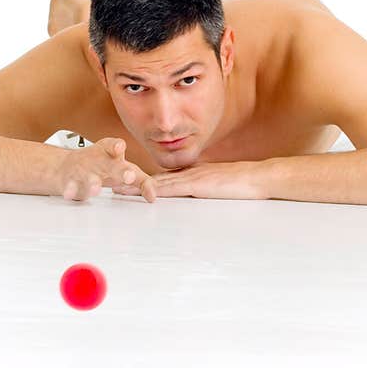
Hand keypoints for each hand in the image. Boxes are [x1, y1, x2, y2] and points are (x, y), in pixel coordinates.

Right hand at [54, 138, 156, 201]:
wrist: (71, 167)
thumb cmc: (105, 167)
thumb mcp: (125, 170)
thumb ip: (143, 181)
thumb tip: (153, 197)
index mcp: (111, 153)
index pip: (114, 146)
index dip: (117, 146)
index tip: (119, 147)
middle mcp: (98, 160)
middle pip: (109, 165)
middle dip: (118, 170)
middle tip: (128, 176)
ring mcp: (84, 170)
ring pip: (88, 176)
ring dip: (93, 183)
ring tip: (96, 190)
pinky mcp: (70, 182)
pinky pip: (70, 186)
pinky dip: (70, 190)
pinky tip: (70, 194)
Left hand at [117, 161, 266, 199]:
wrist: (257, 177)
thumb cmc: (243, 184)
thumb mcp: (218, 186)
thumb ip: (204, 189)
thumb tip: (195, 195)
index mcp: (191, 173)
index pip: (162, 176)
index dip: (142, 178)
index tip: (125, 179)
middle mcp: (187, 172)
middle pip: (153, 176)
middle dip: (130, 180)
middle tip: (109, 181)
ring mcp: (190, 177)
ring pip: (157, 181)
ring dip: (135, 185)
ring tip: (115, 188)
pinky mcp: (196, 185)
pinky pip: (171, 188)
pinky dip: (154, 190)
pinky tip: (142, 193)